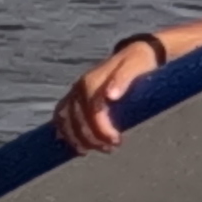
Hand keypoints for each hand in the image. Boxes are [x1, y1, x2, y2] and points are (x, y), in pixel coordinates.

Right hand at [54, 36, 163, 151]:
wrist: (136, 52)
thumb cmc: (139, 62)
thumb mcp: (136, 66)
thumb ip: (123, 79)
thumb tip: (110, 96)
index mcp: (92, 81)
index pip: (92, 112)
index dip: (101, 129)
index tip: (117, 141)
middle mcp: (79, 87)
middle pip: (76, 119)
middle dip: (91, 138)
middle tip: (110, 148)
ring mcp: (75, 92)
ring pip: (65, 119)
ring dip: (77, 139)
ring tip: (95, 150)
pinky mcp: (75, 96)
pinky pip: (62, 116)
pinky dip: (65, 132)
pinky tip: (76, 145)